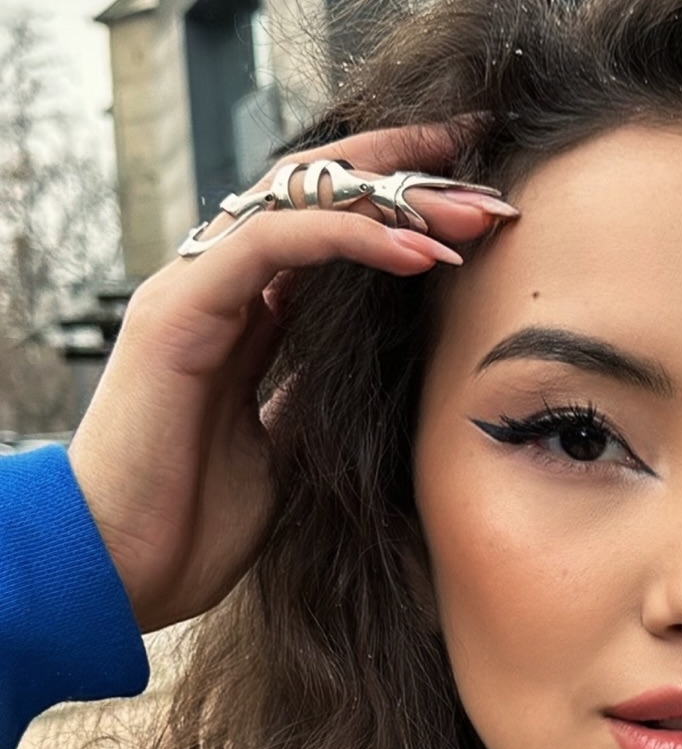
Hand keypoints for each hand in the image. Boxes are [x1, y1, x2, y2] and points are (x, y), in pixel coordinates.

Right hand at [67, 124, 516, 633]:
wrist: (123, 570)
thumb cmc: (196, 522)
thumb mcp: (289, 448)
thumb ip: (316, 393)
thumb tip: (372, 372)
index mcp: (243, 313)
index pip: (326, 226)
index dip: (399, 203)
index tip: (476, 201)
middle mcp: (216, 285)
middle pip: (318, 192)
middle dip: (408, 178)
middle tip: (491, 188)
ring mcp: (194, 289)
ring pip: (299, 200)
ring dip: (394, 200)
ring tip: (472, 216)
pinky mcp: (181, 308)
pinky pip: (274, 241)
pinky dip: (351, 237)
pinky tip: (418, 253)